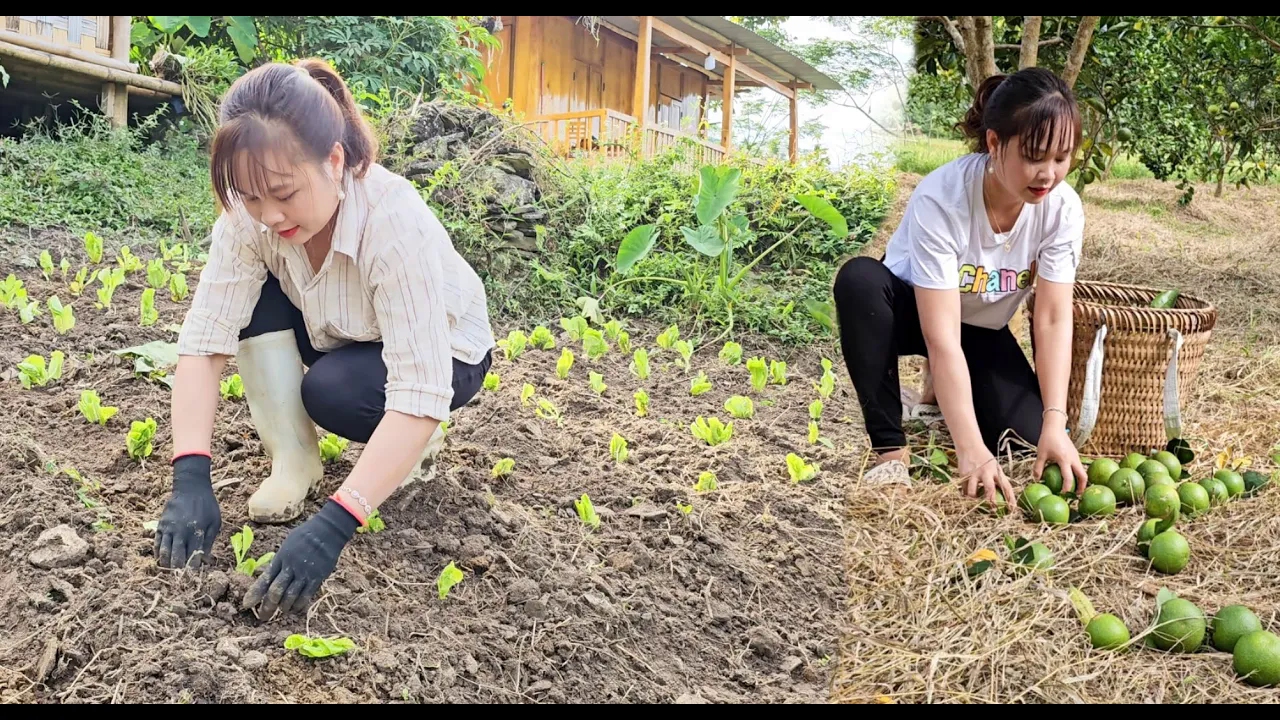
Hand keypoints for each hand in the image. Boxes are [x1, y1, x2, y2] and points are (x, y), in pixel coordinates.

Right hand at [155, 455, 220, 569]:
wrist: (190, 487)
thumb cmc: (207, 505)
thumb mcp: (215, 522)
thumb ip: (209, 541)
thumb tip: (205, 560)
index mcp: (197, 531)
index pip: (193, 556)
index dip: (192, 569)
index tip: (193, 577)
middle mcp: (181, 532)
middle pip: (176, 557)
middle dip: (178, 570)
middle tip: (180, 579)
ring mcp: (168, 528)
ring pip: (164, 552)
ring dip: (166, 565)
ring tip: (170, 573)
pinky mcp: (160, 525)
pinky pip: (156, 543)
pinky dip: (158, 554)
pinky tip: (161, 561)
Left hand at [242, 499, 358, 617]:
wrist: (328, 531)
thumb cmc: (305, 536)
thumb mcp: (287, 545)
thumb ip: (279, 561)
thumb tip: (266, 573)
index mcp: (281, 558)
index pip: (265, 579)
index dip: (255, 593)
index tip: (247, 604)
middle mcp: (291, 567)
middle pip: (276, 591)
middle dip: (268, 606)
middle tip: (263, 617)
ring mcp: (305, 573)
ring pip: (291, 596)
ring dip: (284, 607)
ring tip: (282, 610)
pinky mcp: (317, 577)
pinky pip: (306, 595)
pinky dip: (299, 605)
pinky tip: (296, 609)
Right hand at [958, 446, 1015, 507]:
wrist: (969, 445)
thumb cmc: (984, 457)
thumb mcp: (994, 466)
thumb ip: (997, 478)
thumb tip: (1003, 494)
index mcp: (996, 471)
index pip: (1006, 486)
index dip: (1010, 499)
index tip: (1012, 509)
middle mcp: (986, 472)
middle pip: (989, 489)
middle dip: (991, 502)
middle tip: (992, 510)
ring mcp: (973, 474)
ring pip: (972, 492)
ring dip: (974, 500)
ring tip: (975, 503)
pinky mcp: (963, 475)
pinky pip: (964, 489)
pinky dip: (966, 495)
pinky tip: (966, 496)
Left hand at [1034, 425, 1087, 494]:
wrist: (1055, 427)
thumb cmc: (1047, 439)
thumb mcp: (1041, 454)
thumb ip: (1038, 467)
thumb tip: (1036, 479)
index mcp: (1064, 460)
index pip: (1068, 477)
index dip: (1067, 487)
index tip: (1062, 493)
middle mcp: (1073, 459)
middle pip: (1083, 476)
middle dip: (1081, 487)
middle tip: (1076, 495)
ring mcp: (1076, 456)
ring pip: (1083, 471)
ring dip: (1081, 480)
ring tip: (1075, 489)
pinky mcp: (1076, 454)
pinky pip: (1079, 466)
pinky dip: (1078, 474)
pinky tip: (1071, 477)